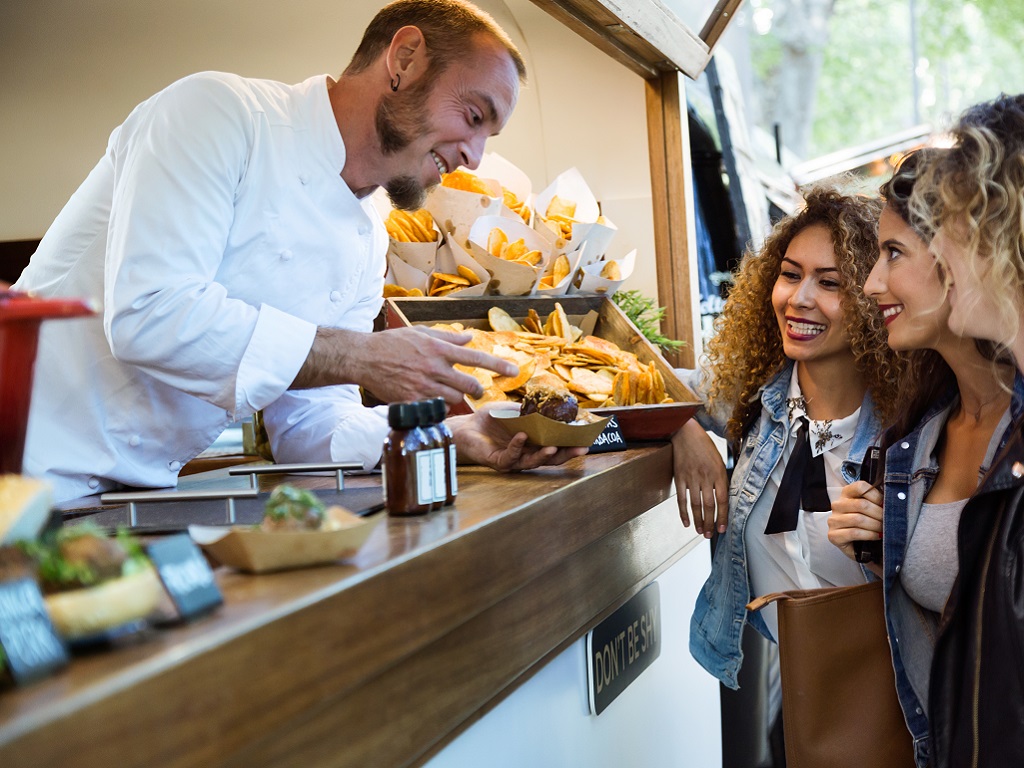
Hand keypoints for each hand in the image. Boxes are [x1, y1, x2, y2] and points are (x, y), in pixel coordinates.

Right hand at [293, 326, 517, 405]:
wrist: (364, 357)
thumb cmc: (392, 343)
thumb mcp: (421, 333)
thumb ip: (447, 338)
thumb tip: (469, 338)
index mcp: (439, 350)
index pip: (476, 358)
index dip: (498, 366)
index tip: (516, 371)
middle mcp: (435, 368)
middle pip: (470, 385)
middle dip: (477, 390)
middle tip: (475, 389)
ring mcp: (424, 386)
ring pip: (455, 400)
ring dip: (456, 398)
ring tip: (445, 391)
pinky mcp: (413, 400)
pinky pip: (436, 409)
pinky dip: (438, 407)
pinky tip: (431, 400)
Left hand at [448, 404, 588, 470]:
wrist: (466, 426)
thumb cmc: (490, 419)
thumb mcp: (514, 411)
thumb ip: (531, 411)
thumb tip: (551, 405)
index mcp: (533, 443)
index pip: (557, 446)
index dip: (571, 444)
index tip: (587, 438)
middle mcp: (526, 454)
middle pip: (551, 459)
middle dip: (567, 454)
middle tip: (581, 448)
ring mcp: (513, 460)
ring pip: (533, 462)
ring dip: (544, 455)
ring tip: (554, 447)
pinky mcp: (499, 462)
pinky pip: (511, 456)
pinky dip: (517, 446)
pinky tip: (522, 436)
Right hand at [671, 419, 727, 536]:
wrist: (685, 432)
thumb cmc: (704, 445)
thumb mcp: (718, 460)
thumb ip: (720, 479)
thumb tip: (722, 497)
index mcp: (718, 473)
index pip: (723, 500)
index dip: (723, 516)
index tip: (722, 528)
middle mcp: (706, 477)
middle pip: (709, 506)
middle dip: (710, 523)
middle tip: (709, 535)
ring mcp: (691, 478)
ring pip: (696, 505)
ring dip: (698, 521)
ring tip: (700, 532)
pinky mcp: (680, 478)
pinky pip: (682, 499)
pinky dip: (684, 512)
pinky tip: (686, 522)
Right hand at [828, 480, 883, 561]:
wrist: (859, 545)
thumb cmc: (867, 524)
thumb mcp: (871, 508)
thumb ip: (878, 501)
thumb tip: (893, 498)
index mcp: (846, 494)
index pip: (860, 487)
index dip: (876, 495)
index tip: (885, 504)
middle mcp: (837, 505)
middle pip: (861, 504)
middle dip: (879, 514)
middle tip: (888, 520)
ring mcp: (833, 520)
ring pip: (858, 519)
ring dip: (875, 525)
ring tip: (883, 529)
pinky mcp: (833, 535)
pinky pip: (854, 533)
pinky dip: (870, 535)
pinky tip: (877, 536)